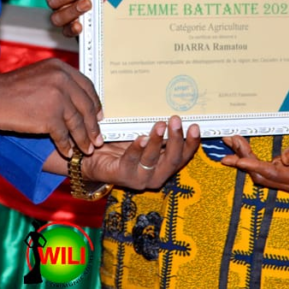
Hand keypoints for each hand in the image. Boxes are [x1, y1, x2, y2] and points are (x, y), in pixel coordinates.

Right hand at [0, 58, 103, 156]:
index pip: (87, 86)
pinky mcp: (49, 117)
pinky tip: (67, 152)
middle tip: (98, 138)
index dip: (95, 103)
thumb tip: (76, 103)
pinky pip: (63, 135)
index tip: (99, 116)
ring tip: (86, 149)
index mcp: (61, 68)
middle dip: (93, 125)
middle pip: (87, 106)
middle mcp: (62, 80)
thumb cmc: (10, 88)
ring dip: (83, 139)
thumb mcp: (40, 75)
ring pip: (78, 123)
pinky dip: (66, 146)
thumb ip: (58, 83)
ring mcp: (57, 98)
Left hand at [81, 116, 200, 190]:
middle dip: (176, 140)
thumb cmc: (121, 145)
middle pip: (172, 160)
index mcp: (163, 166)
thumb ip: (156, 131)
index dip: (191, 143)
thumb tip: (169, 110)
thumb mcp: (142, 136)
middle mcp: (155, 175)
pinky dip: (137, 149)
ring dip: (157, 141)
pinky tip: (140, 138)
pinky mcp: (122, 176)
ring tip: (160, 124)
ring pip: (152, 160)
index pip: (182, 157)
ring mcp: (139, 178)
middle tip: (176, 120)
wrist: (93, 157)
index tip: (195, 127)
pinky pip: (131, 161)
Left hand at [220, 127, 288, 193]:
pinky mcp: (285, 170)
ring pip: (260, 171)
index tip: (238, 160)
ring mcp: (288, 177)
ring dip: (244, 157)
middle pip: (261, 175)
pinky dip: (251, 156)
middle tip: (230, 141)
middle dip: (243, 159)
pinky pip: (264, 166)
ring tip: (231, 140)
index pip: (272, 174)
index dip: (253, 166)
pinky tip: (241, 145)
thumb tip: (283, 158)